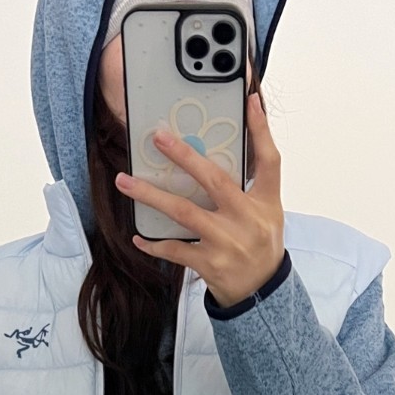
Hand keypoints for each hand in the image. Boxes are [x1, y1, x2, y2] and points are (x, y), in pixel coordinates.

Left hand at [114, 90, 284, 308]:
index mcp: (265, 203)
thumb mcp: (267, 211)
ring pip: (184, 213)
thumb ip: (252, 181)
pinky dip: (154, 244)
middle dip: (185, 156)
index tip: (250, 100)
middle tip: (158, 137)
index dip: (261, 130)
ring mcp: (227, 243)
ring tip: (125, 181)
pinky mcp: (209, 264)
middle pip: (215, 180)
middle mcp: (247, 220)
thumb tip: (234, 143)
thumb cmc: (260, 244)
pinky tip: (138, 237)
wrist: (262, 293)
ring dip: (151, 195)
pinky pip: (174, 249)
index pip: (269, 160)